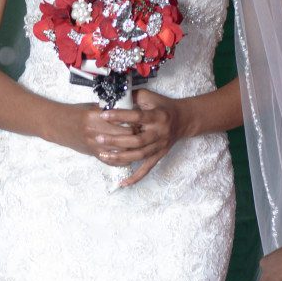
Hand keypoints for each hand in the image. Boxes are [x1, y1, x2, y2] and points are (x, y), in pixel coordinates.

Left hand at [57, 88, 186, 187]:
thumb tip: (112, 97)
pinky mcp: (159, 156)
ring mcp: (159, 147)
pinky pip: (147, 169)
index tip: (103, 114)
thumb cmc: (162, 105)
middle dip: (116, 141)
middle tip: (99, 138)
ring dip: (120, 157)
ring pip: (139, 156)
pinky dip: (135, 177)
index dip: (120, 116)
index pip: (137, 117)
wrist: (183, 119)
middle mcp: (159, 133)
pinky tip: (122, 183)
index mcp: (157, 116)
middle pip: (136, 140)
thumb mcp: (150, 96)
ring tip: (103, 155)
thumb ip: (132, 97)